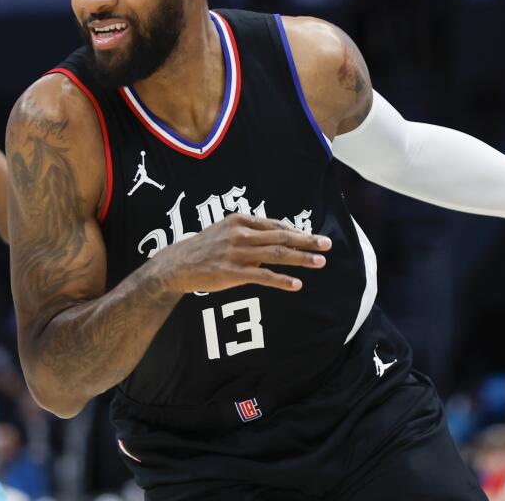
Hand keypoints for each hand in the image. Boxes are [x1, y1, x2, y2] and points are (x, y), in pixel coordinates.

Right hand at [153, 214, 331, 293]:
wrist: (177, 264)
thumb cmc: (205, 247)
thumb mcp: (226, 231)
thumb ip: (250, 233)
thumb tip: (276, 240)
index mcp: (240, 220)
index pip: (275, 224)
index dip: (296, 232)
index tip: (313, 237)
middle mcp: (240, 234)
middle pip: (280, 236)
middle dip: (306, 241)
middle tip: (327, 244)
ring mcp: (236, 253)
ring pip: (276, 254)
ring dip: (301, 258)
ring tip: (320, 262)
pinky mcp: (232, 272)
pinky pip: (262, 276)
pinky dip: (281, 280)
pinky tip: (297, 284)